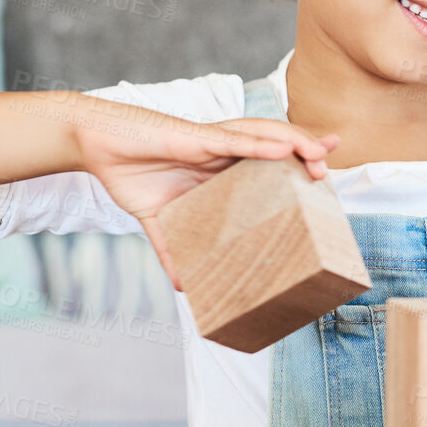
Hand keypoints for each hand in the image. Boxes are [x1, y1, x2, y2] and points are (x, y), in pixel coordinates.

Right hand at [71, 104, 338, 290]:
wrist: (97, 146)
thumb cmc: (130, 173)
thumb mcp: (157, 222)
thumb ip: (173, 252)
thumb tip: (184, 288)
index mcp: (220, 168)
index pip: (267, 167)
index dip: (294, 171)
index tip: (319, 183)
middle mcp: (223, 152)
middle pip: (275, 148)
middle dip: (305, 154)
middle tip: (329, 169)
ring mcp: (212, 142)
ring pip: (263, 138)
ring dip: (293, 144)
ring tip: (320, 155)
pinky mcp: (196, 138)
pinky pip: (234, 140)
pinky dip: (259, 145)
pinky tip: (283, 149)